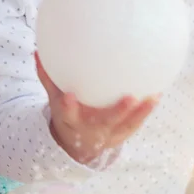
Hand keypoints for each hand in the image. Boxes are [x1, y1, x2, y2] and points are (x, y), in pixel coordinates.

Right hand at [35, 51, 159, 163]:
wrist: (78, 143)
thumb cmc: (70, 111)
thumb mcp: (56, 97)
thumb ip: (48, 76)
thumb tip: (37, 50)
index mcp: (72, 119)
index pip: (67, 113)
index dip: (68, 106)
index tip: (69, 95)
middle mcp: (90, 128)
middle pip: (104, 122)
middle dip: (117, 112)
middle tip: (129, 98)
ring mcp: (108, 133)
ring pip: (125, 125)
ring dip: (139, 113)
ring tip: (152, 97)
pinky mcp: (122, 134)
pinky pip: (135, 123)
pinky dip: (146, 111)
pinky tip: (156, 95)